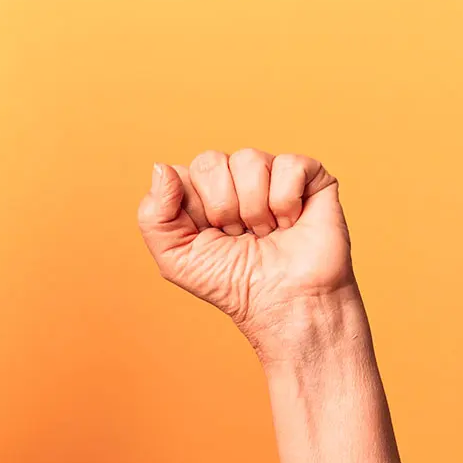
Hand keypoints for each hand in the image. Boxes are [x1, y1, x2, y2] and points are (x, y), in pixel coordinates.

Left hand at [135, 149, 355, 341]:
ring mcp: (270, 173)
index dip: (191, 209)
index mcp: (198, 192)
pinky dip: (285, 202)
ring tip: (265, 232)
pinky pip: (288, 164)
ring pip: (248, 159)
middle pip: (210, 161)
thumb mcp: (175, 258)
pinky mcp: (308, 175)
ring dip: (254, 209)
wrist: (284, 303)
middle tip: (238, 236)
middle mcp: (233, 177)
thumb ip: (153, 214)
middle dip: (222, 208)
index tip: (208, 236)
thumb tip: (160, 167)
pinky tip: (289, 223)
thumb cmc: (232, 283)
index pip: (178, 173)